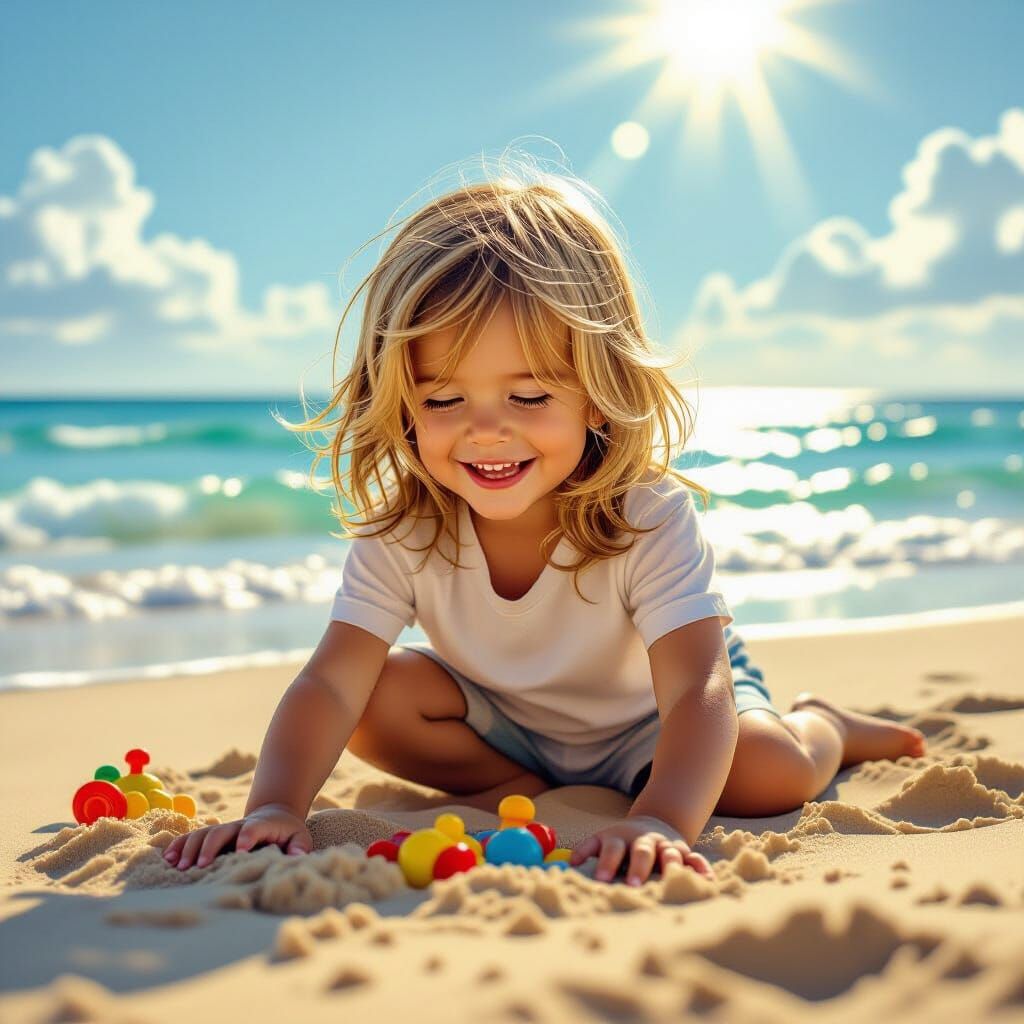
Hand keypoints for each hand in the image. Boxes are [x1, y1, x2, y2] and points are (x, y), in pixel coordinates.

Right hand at [162, 803, 311, 870]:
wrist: (274, 814)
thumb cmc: (288, 832)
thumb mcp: (300, 837)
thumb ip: (299, 847)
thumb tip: (297, 857)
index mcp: (262, 825)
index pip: (253, 828)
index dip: (247, 838)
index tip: (240, 851)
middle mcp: (240, 825)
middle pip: (222, 831)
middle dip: (211, 847)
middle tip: (201, 866)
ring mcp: (225, 829)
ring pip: (204, 833)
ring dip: (190, 848)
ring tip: (179, 867)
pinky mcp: (214, 834)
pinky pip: (193, 837)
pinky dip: (180, 845)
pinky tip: (168, 859)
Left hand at [568, 814, 712, 884]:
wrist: (654, 823)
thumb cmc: (622, 842)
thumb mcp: (602, 840)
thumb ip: (586, 851)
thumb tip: (568, 864)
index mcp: (620, 838)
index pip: (610, 848)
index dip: (605, 863)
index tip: (600, 882)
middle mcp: (643, 840)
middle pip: (640, 850)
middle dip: (637, 867)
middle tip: (632, 885)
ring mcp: (665, 844)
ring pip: (669, 852)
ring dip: (669, 866)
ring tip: (670, 880)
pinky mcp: (684, 852)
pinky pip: (694, 859)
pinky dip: (700, 869)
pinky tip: (707, 882)